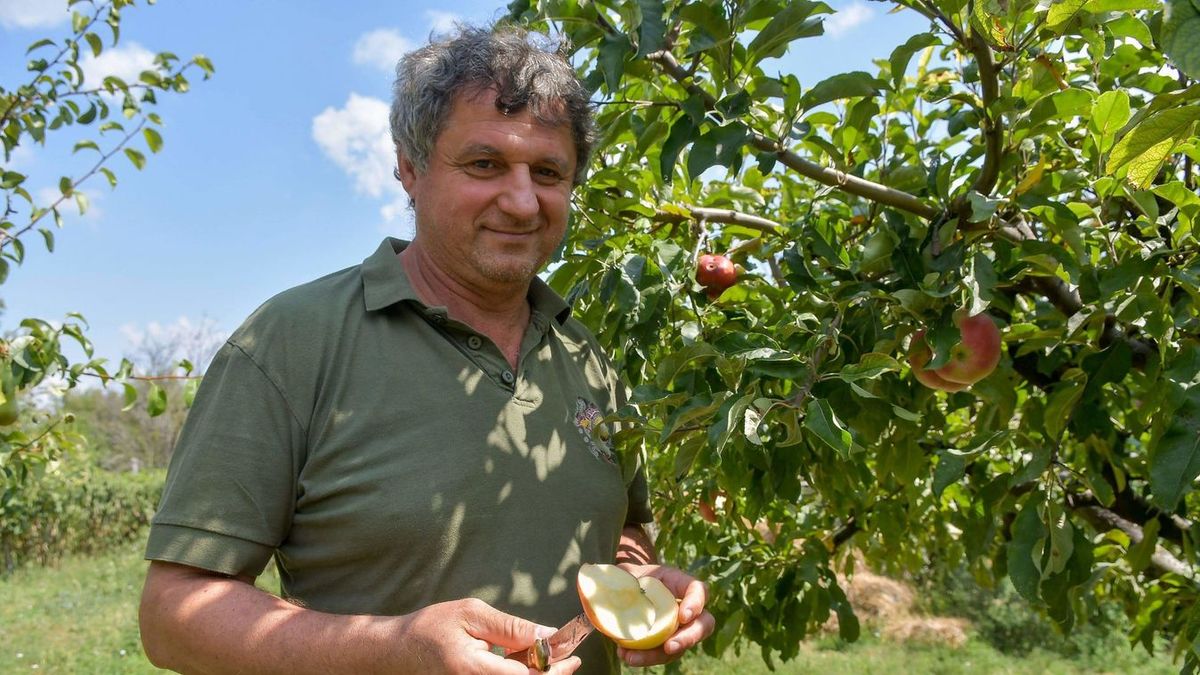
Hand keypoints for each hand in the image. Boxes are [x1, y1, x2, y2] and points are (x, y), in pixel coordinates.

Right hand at [395, 598, 580, 673]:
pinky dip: (522, 673)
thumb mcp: (472, 614)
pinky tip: (531, 660)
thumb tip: (547, 634)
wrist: (399, 652)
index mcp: (473, 670)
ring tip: (556, 656)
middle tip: (572, 658)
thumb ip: (510, 627)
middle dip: (553, 673)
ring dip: (540, 674)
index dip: (554, 668)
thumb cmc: (431, 628)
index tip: (572, 654)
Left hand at [614, 563, 714, 667]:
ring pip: (680, 646)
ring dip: (658, 656)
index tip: (683, 616)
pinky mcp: (666, 642)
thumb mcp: (626, 571)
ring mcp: (678, 627)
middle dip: (688, 638)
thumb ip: (618, 575)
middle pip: (703, 625)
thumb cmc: (630, 577)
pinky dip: (644, 658)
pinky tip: (626, 656)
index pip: (699, 591)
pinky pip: (661, 655)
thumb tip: (595, 579)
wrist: (625, 592)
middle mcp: (685, 607)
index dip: (695, 603)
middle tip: (669, 647)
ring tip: (632, 658)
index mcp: (679, 583)